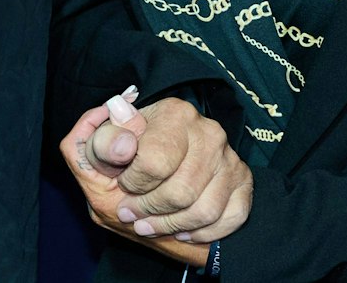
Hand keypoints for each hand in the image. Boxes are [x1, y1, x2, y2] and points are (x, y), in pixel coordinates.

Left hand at [60, 91, 252, 266]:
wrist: (161, 158)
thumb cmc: (129, 152)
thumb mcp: (104, 144)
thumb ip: (102, 143)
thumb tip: (123, 147)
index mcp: (174, 114)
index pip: (155, 162)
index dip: (134, 183)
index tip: (124, 185)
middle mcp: (208, 131)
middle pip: (181, 191)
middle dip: (150, 210)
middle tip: (132, 214)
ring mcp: (230, 158)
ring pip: (205, 210)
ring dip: (172, 226)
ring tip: (150, 226)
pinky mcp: (243, 180)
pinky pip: (232, 218)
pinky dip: (205, 233)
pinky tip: (182, 230)